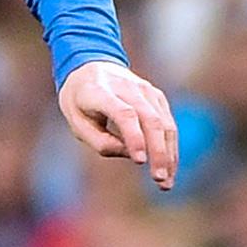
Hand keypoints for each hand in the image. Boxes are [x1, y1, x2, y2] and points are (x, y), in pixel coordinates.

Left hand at [57, 59, 178, 190]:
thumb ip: (99, 141)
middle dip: (158, 152)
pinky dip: (170, 147)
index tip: (140, 161)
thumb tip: (130, 154)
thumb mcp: (76, 121)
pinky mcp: (156, 96)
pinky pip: (168, 123)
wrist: (91, 64)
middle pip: (150, 120)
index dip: (134, 137)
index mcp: (100, 91)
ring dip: (169, 154)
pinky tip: (169, 168)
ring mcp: (146, 90)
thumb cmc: (80, 99)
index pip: (124, 113)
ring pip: (164, 123)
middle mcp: (127, 88)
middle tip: (160, 180)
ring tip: (166, 182)